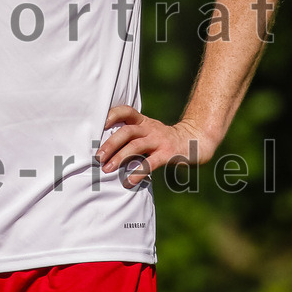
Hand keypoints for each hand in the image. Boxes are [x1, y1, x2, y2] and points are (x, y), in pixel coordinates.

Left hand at [95, 106, 214, 186]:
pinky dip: (138, 172)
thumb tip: (104, 148)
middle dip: (110, 144)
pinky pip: (150, 163)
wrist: (194, 141)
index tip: (99, 124)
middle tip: (98, 157)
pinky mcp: (168, 154)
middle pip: (127, 131)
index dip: (112, 114)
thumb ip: (131, 135)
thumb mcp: (148, 131)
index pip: (126, 111)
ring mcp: (159, 140)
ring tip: (107, 169)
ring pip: (136, 146)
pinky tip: (129, 180)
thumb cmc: (163, 139)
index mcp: (143, 121)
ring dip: (119, 157)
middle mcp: (150, 128)